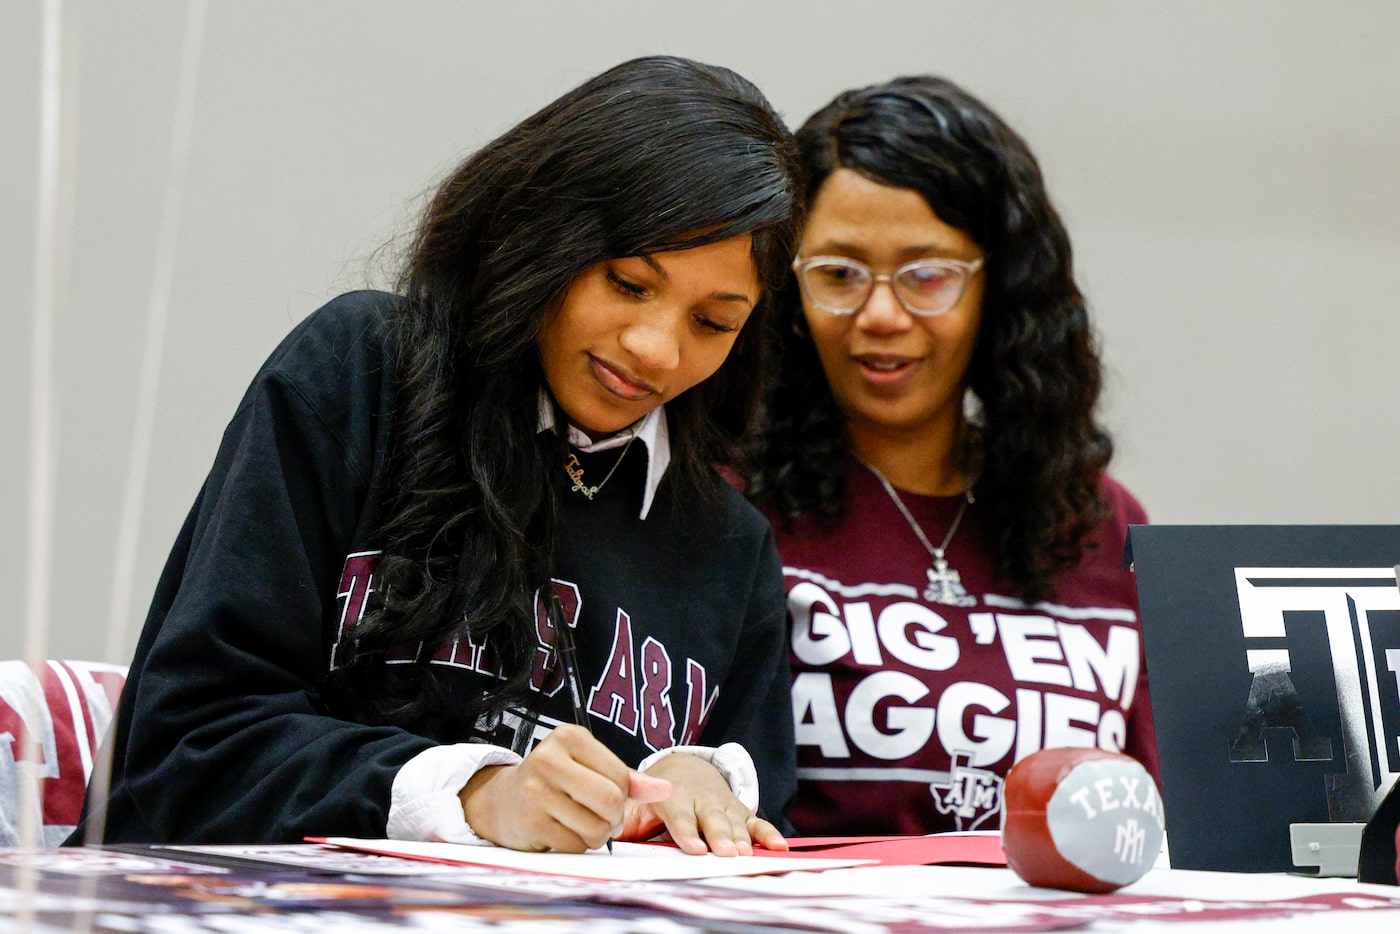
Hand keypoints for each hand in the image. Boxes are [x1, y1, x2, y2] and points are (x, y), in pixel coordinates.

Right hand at [458, 724, 671, 851]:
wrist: (502, 800)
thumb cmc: (555, 781)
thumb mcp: (589, 767)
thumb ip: (629, 778)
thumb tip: (666, 791)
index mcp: (569, 736)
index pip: (621, 776)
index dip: (624, 795)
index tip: (609, 798)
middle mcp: (549, 758)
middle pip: (610, 801)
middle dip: (613, 818)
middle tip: (603, 818)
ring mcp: (535, 790)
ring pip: (595, 828)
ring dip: (596, 835)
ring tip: (582, 824)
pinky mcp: (528, 821)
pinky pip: (574, 845)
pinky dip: (576, 846)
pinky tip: (563, 832)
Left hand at [618, 752, 787, 856]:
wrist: (684, 769)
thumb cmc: (656, 795)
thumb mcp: (639, 801)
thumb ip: (627, 817)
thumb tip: (609, 831)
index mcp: (673, 796)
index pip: (678, 814)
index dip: (686, 831)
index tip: (694, 849)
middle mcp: (701, 799)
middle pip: (710, 818)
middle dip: (718, 835)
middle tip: (725, 852)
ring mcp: (723, 805)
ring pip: (733, 821)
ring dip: (740, 838)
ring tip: (746, 855)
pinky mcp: (740, 812)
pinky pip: (756, 823)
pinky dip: (768, 834)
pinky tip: (779, 847)